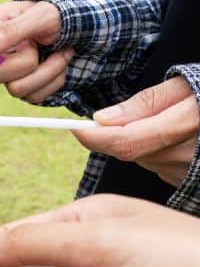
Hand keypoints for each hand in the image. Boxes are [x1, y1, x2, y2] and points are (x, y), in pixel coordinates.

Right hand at [0, 0, 72, 102]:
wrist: (97, 28)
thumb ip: (6, 33)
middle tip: (37, 45)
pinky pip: (34, 97)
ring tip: (61, 51)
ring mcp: (10, 73)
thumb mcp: (39, 16)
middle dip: (22, 63)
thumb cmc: (65, 14)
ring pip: (15, 90)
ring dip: (46, 71)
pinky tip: (62, 61)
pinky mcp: (27, 88)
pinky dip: (55, 81)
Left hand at [74, 76, 198, 186]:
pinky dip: (154, 152)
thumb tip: (102, 119)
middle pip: (130, 153)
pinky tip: (172, 138)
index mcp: (186, 124)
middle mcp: (186, 155)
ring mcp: (188, 172)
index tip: (77, 128)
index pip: (125, 141)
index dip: (95, 137)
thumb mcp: (184, 85)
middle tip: (124, 116)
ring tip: (161, 122)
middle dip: (117, 135)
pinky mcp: (188, 181)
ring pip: (142, 160)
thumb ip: (144, 104)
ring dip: (138, 143)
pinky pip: (158, 166)